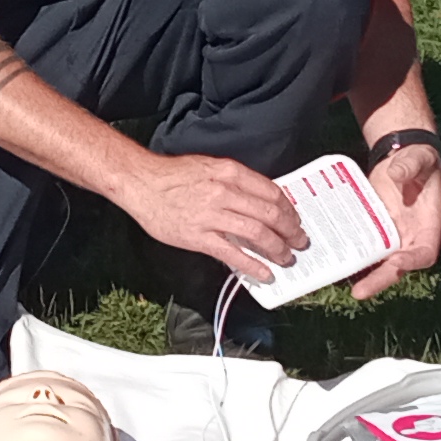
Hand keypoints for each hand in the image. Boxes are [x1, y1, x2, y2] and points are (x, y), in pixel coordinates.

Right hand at [128, 151, 306, 284]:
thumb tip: (260, 201)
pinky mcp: (199, 237)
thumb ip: (236, 182)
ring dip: (278, 250)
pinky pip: (233, 254)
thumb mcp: (210, 167)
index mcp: (230, 173)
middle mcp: (225, 193)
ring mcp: (212, 216)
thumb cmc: (173, 175)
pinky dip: (253, 266)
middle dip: (291, 232)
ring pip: (258, 235)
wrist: (141, 183)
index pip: (272, 193)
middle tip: (298, 242)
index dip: (289, 210)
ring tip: (286, 259)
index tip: (294, 220)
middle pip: (270, 215)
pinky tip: (264, 273)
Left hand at [350, 139, 440, 297]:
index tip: (397, 261)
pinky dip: (350, 255)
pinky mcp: (373, 229)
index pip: (425, 253)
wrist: (401, 157)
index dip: (412, 261)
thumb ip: (410, 166)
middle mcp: (409, 237)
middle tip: (359, 292)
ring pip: (377, 262)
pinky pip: (363, 247)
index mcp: (428, 226)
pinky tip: (331, 261)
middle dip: (379, 279)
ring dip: (361, 274)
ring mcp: (390, 236)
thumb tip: (396, 174)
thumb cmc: (417, 160)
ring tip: (339, 281)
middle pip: (397, 267)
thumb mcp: (418, 158)